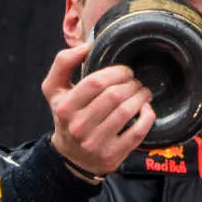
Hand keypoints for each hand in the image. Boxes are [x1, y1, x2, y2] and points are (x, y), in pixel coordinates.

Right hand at [44, 44, 155, 175]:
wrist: (72, 156)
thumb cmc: (67, 116)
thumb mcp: (54, 89)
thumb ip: (63, 63)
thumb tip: (86, 45)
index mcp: (64, 107)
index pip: (95, 83)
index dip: (115, 73)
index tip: (125, 70)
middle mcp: (78, 126)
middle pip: (113, 96)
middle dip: (131, 84)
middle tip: (136, 81)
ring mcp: (96, 142)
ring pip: (127, 112)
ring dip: (141, 97)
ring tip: (143, 92)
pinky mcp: (112, 154)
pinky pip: (138, 132)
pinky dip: (147, 116)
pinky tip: (146, 109)